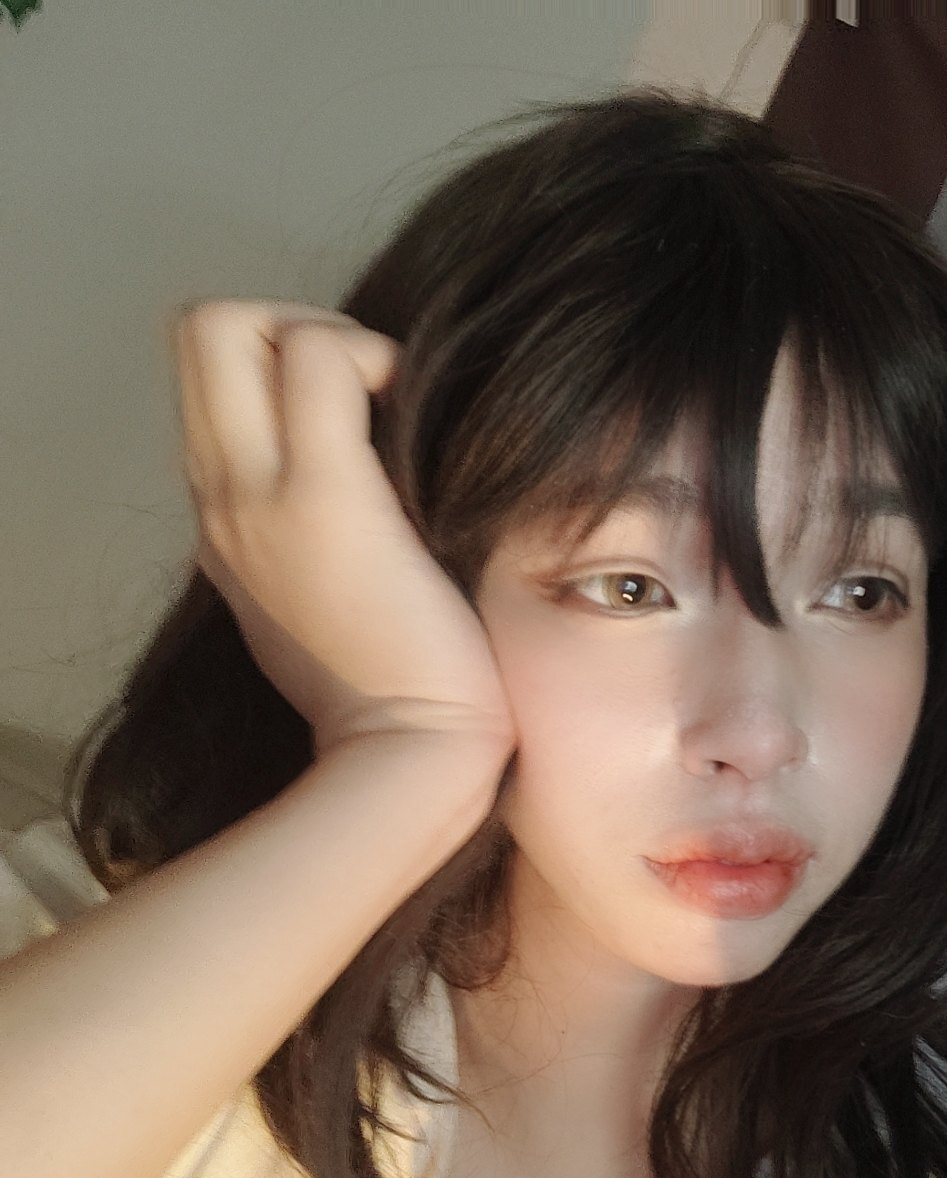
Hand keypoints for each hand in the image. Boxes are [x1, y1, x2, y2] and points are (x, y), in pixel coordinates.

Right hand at [168, 299, 518, 770]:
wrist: (412, 748)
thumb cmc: (399, 679)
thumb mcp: (330, 596)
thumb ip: (319, 529)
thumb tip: (372, 464)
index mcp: (225, 520)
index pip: (212, 384)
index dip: (282, 367)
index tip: (358, 415)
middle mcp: (220, 497)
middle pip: (196, 330)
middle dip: (287, 323)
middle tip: (366, 387)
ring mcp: (257, 495)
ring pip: (230, 322)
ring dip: (326, 334)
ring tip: (388, 403)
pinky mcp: (321, 497)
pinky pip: (318, 356)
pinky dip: (370, 356)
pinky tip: (413, 416)